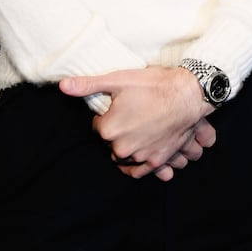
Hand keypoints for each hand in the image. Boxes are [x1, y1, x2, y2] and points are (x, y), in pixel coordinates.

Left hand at [59, 66, 214, 180]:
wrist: (188, 94)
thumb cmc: (153, 85)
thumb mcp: (119, 79)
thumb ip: (88, 85)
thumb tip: (63, 86)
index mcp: (109, 129)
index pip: (98, 126)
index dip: (107, 115)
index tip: (117, 107)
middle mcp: (122, 147)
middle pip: (110, 142)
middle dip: (116, 131)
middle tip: (128, 116)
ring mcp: (140, 156)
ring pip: (124, 155)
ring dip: (127, 145)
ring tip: (137, 129)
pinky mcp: (157, 160)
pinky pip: (140, 171)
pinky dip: (137, 165)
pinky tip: (137, 156)